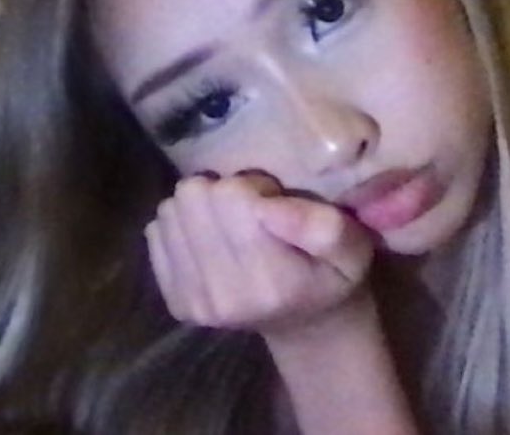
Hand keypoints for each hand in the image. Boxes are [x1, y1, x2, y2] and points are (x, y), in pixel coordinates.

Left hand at [144, 171, 374, 335]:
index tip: (275, 203)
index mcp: (271, 280)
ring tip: (232, 225)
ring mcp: (194, 302)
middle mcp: (224, 295)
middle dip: (222, 192)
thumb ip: (322, 227)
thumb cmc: (333, 275)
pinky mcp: (175, 302)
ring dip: (200, 208)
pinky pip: (156, 233)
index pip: (231, 196)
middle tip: (251, 211)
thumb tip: (267, 207)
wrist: (307, 324)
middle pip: (193, 198)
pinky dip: (182, 227)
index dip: (254, 185)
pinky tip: (212, 240)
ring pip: (170, 211)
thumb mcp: (353, 248)